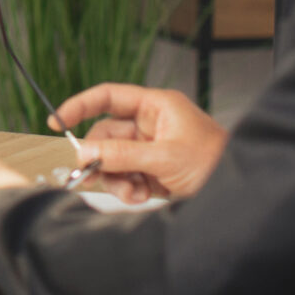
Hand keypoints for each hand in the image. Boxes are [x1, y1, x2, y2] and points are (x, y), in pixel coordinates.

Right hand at [50, 83, 229, 202]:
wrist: (239, 193)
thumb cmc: (215, 164)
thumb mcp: (165, 158)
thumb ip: (121, 155)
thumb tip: (84, 153)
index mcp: (156, 106)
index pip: (108, 97)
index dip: (80, 106)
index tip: (55, 122)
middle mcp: (151, 124)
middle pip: (106, 136)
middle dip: (101, 159)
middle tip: (90, 176)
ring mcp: (151, 149)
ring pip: (113, 160)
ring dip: (116, 178)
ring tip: (132, 193)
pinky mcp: (153, 171)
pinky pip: (126, 176)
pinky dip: (128, 188)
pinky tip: (142, 197)